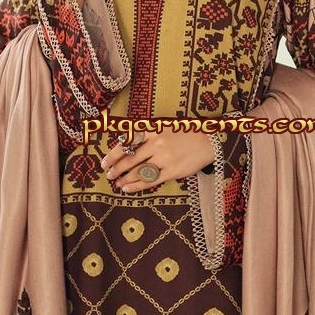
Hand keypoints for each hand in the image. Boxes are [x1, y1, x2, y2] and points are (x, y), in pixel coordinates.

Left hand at [100, 130, 215, 192]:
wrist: (209, 141)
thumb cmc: (186, 133)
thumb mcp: (166, 126)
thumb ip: (148, 134)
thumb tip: (127, 144)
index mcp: (153, 130)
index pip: (127, 142)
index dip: (113, 153)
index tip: (105, 162)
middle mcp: (157, 143)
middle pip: (130, 158)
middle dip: (116, 169)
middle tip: (108, 175)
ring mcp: (164, 158)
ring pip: (138, 171)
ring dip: (124, 179)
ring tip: (117, 183)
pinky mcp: (172, 171)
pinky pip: (150, 180)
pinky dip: (136, 186)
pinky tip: (128, 189)